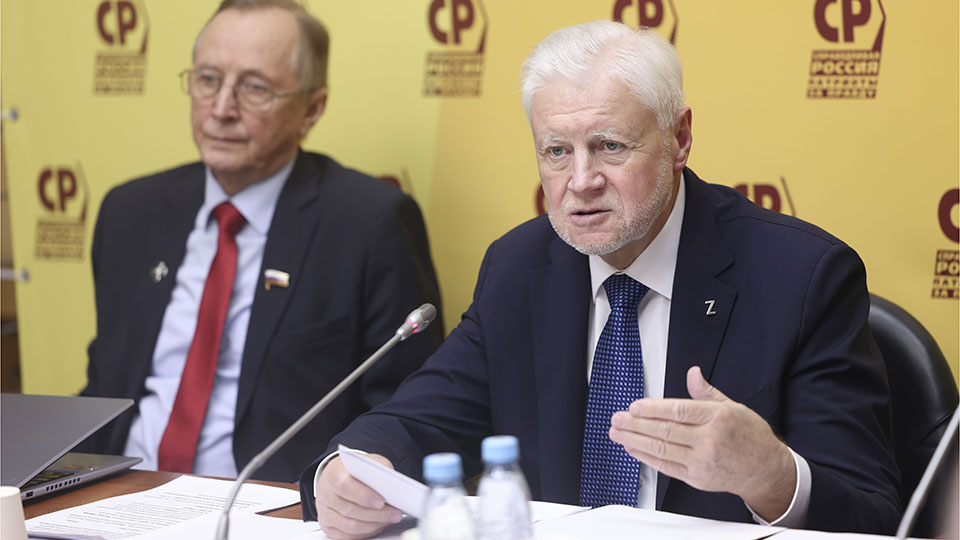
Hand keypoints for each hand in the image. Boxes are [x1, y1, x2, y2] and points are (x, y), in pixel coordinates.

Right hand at [315, 454, 403, 538]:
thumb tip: (392, 489)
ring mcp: (324, 511)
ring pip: (349, 525)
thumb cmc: (358, 470)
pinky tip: (378, 526)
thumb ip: (378, 473)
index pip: (345, 486)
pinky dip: (365, 533)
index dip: (364, 496)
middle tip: (395, 514)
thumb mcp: (370, 463)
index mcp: (333, 473)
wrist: (340, 476)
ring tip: (389, 520)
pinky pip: (347, 535)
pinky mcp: (328, 526)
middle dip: (376, 514)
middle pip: (349, 509)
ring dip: (373, 525)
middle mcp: (325, 493)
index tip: (382, 502)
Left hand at [608, 366, 796, 520]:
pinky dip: (646, 458)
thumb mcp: (733, 407)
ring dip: (635, 440)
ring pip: (661, 449)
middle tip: (617, 418)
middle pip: (665, 431)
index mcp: (718, 418)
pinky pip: (666, 467)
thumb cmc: (751, 437)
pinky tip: (633, 449)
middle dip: (636, 424)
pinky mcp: (697, 479)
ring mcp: (702, 462)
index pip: (679, 411)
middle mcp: (710, 440)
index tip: (634, 406)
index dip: (652, 409)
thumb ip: (706, 393)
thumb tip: (692, 373)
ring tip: (617, 433)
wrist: (767, 470)